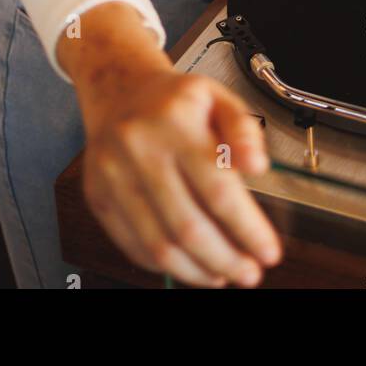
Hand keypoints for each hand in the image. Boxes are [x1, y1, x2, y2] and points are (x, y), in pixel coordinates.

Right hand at [82, 67, 282, 287]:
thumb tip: (258, 165)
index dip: (248, 229)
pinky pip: (132, 246)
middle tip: (249, 273)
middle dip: (225, 260)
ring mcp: (113, 175)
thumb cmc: (173, 100)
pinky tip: (189, 264)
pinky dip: (165, 265)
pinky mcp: (98, 196)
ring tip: (222, 275)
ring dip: (196, 271)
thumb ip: (244, 130)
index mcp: (175, 121)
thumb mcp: (219, 97)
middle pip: (187, 225)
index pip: (217, 189)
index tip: (268, 251)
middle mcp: (139, 148)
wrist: (119, 90)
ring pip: (158, 244)